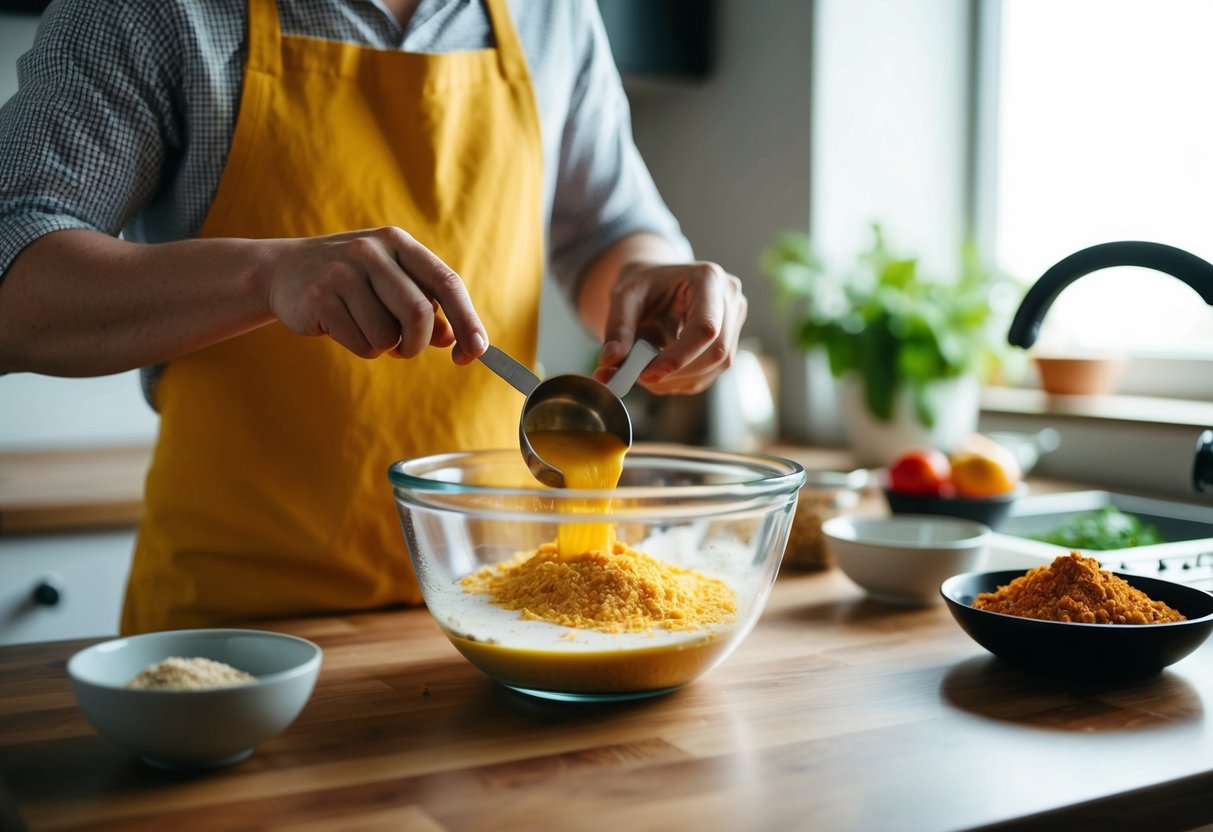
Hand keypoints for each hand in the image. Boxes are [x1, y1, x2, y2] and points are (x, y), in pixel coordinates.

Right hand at [263, 227, 486, 363]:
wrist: (282, 271)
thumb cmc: (350, 281)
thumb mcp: (390, 283)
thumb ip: (424, 307)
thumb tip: (453, 339)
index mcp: (399, 243)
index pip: (447, 283)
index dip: (467, 320)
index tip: (478, 351)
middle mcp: (372, 251)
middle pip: (419, 313)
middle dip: (418, 343)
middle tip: (406, 350)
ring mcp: (343, 273)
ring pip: (388, 335)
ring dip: (386, 348)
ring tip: (367, 331)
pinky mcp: (320, 298)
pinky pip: (362, 344)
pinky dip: (363, 349)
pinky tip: (344, 329)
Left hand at [593, 260, 746, 394]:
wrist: (656, 280)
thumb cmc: (643, 283)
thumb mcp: (624, 296)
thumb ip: (617, 326)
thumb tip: (611, 359)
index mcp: (707, 278)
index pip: (705, 328)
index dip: (679, 357)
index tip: (647, 375)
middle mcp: (729, 297)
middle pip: (717, 352)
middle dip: (677, 373)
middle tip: (640, 378)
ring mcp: (735, 318)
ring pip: (717, 367)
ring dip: (679, 379)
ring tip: (646, 372)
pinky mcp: (731, 338)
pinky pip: (713, 372)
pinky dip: (684, 380)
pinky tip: (662, 372)